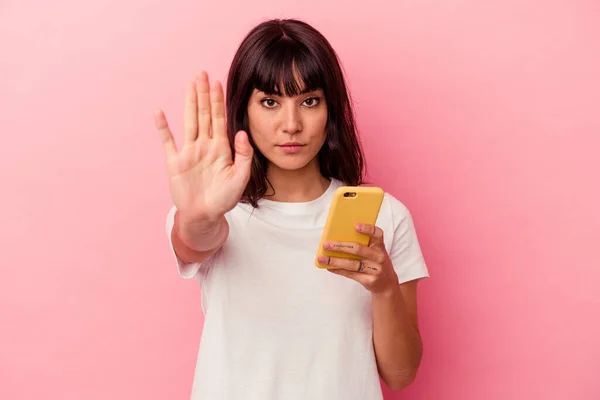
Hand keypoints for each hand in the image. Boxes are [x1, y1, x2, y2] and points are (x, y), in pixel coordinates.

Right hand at [154, 71, 252, 224]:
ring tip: (189, 84)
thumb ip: (243, 156)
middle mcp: (204, 146)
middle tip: (202, 73)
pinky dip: (163, 128)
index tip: (217, 83)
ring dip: (188, 102)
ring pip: (189, 121)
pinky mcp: (175, 162)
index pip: (219, 119)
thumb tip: (240, 133)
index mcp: (220, 148)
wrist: (205, 216)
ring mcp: (189, 152)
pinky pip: (168, 142)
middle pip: (204, 114)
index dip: (218, 101)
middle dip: (203, 94)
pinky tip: (159, 112)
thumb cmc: (224, 199)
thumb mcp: (240, 178)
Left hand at [317, 224, 398, 294]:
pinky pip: (351, 274)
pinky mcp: (369, 281)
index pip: (377, 234)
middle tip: (326, 245)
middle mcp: (379, 257)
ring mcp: (375, 270)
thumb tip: (338, 238)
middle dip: (340, 246)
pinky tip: (329, 267)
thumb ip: (364, 245)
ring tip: (322, 259)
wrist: (387, 284)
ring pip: (352, 263)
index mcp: (380, 246)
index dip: (368, 229)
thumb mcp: (375, 252)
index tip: (356, 226)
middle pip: (358, 249)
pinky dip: (338, 270)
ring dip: (335, 261)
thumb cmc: (376, 263)